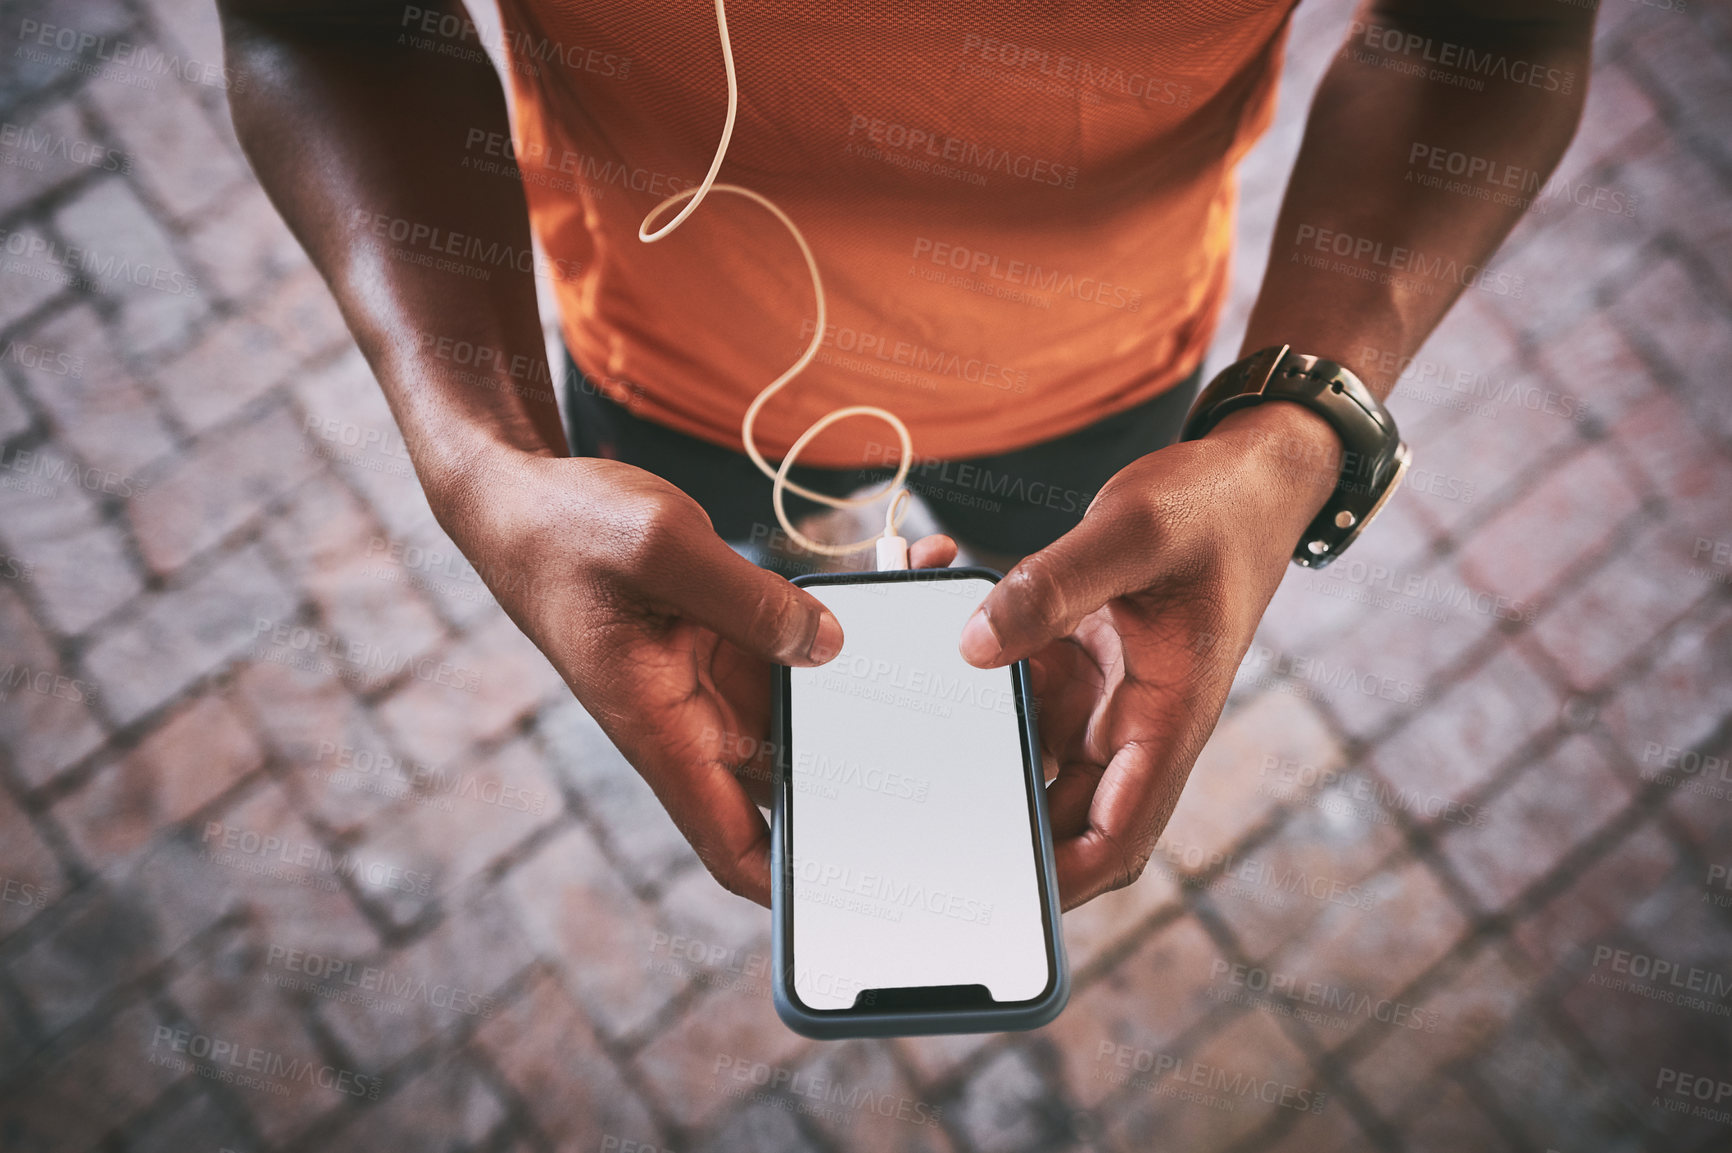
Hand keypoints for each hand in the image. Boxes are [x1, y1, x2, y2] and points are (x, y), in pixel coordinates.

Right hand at [439, 452, 955, 905]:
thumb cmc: (566, 532)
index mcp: (660, 728)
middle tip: (951, 784)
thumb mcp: (661, 547)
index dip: (787, 888)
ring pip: (810, 717)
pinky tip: (907, 589)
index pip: (729, 845)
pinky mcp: (731, 638)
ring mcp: (716, 679)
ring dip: (871, 699)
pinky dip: (850, 633)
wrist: (523, 499)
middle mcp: (693, 719)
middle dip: (862, 787)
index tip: (856, 906)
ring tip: (946, 670)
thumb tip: (831, 647)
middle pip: (791, 785)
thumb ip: (750, 599)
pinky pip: (804, 653)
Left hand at [957, 403, 1339, 908]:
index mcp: (1168, 718)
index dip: (1063, 880)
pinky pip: (1018, 682)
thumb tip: (972, 645)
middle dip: (991, 811)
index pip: (1118, 835)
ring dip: (971, 724)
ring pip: (1027, 743)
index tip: (998, 897)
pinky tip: (937, 588)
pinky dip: (975, 655)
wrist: (1245, 474)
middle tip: (911, 809)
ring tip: (905, 692)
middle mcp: (1134, 720)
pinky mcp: (1080, 659)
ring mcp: (1106, 693)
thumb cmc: (1210, 508)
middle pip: (1057, 805)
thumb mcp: (1131, 532)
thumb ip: (1052, 585)